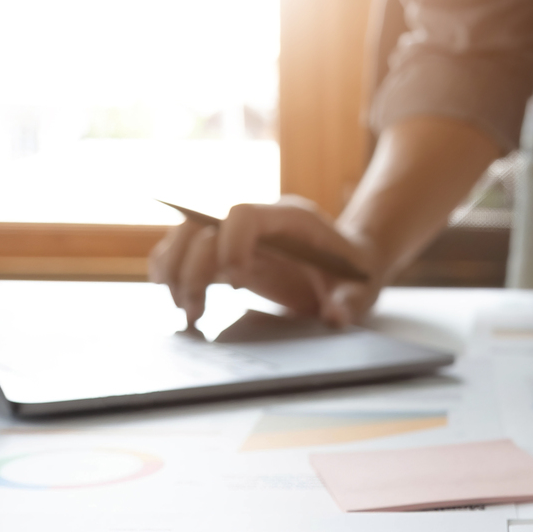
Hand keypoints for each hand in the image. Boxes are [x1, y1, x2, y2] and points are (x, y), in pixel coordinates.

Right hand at [147, 195, 380, 328]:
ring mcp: (237, 234)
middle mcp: (257, 220)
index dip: (230, 246)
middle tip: (195, 313)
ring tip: (187, 314)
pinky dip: (171, 272)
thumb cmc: (353, 273)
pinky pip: (185, 251)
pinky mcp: (225, 252)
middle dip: (191, 269)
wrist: (348, 264)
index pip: (242, 214)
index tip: (238, 286)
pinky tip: (177, 301)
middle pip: (202, 226)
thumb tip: (334, 316)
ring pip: (185, 237)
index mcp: (290, 218)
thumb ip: (350, 302)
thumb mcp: (361, 290)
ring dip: (175, 272)